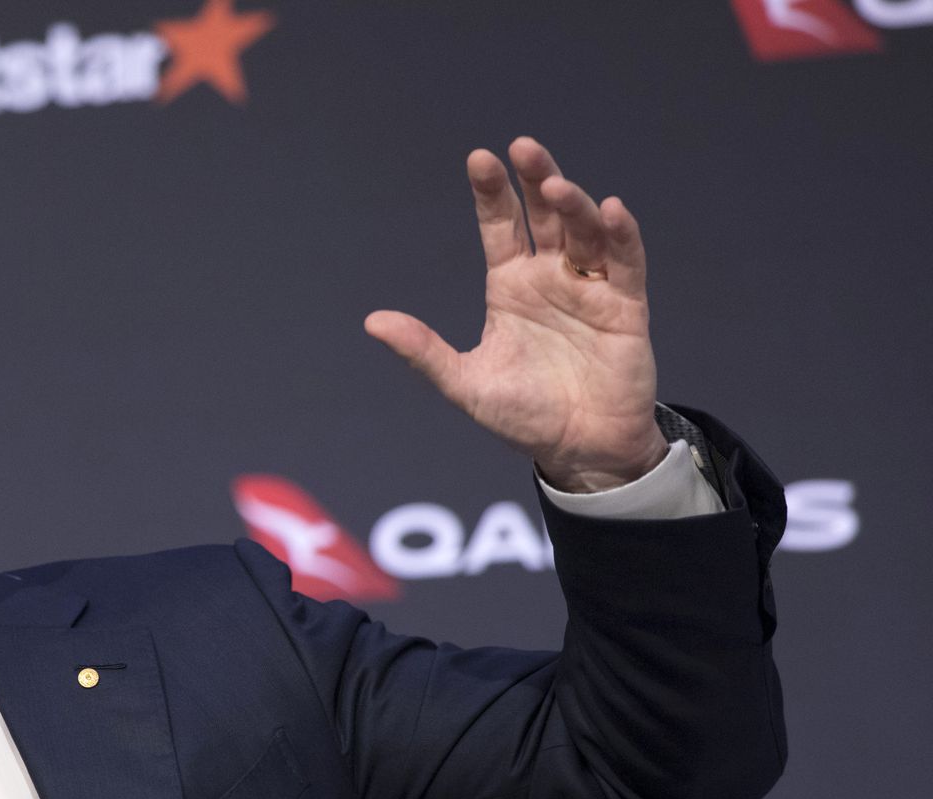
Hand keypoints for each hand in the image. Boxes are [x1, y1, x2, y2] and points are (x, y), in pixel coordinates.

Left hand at [364, 137, 668, 492]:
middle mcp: (550, 278)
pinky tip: (612, 210)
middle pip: (544, 216)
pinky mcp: (625, 307)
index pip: (500, 227)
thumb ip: (424, 352)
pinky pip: (626, 264)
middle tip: (522, 147)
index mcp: (510, 286)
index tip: (479, 159)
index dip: (492, 194)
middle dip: (535, 179)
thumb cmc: (524, 415)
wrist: (578, 450)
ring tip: (556, 185)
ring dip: (574, 205)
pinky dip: (621, 236)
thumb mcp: (465, 384)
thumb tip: (373, 321)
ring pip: (584, 232)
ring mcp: (590, 289)